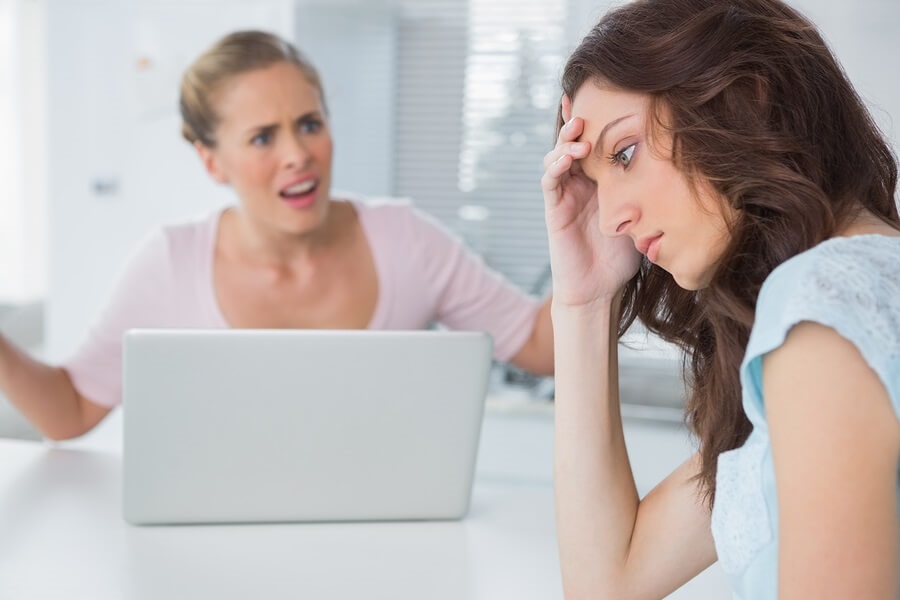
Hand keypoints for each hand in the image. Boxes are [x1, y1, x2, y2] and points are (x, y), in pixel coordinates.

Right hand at [541, 95, 641, 309]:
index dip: (598, 122)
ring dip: (566, 142)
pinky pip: (551, 182)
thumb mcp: (641, 216)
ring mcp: (565, 195)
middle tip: (586, 107)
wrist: (599, 290)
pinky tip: (568, 157)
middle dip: (577, 123)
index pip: (597, 144)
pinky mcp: (554, 210)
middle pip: (573, 144)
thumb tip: (684, 163)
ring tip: (580, 132)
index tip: (606, 96)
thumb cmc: (622, 256)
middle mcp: (580, 184)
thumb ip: (648, 191)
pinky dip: (556, 166)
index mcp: (600, 182)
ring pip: (558, 157)